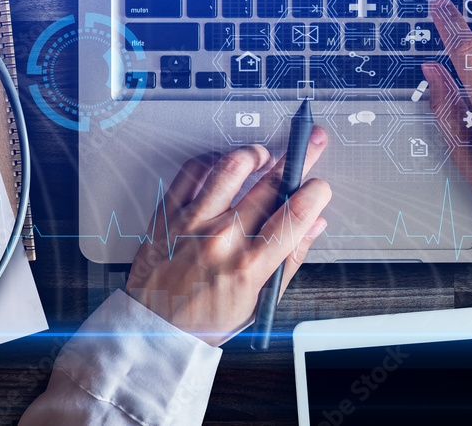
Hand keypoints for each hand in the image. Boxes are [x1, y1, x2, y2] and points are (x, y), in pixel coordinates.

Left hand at [125, 127, 330, 344]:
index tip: (319, 186)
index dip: (315, 192)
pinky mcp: (166, 213)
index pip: (294, 215)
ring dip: (255, 154)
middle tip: (310, 144)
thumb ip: (289, 259)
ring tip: (263, 156)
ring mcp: (190, 223)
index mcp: (248, 267)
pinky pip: (192, 170)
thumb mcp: (259, 302)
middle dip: (300, 158)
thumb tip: (314, 225)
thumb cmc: (204, 319)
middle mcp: (220, 240)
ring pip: (230, 167)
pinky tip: (224, 164)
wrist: (153, 328)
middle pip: (270, 184)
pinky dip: (214, 160)